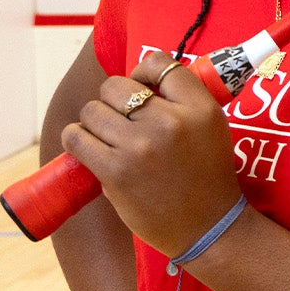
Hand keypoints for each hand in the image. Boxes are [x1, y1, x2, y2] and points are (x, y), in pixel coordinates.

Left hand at [62, 56, 243, 258]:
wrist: (207, 226)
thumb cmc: (207, 175)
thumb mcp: (212, 127)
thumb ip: (183, 100)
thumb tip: (139, 79)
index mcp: (200, 108)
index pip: (159, 63)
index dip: (143, 73)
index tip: (144, 90)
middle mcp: (171, 121)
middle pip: (116, 86)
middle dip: (114, 99)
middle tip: (123, 119)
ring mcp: (140, 146)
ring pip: (92, 110)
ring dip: (94, 121)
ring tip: (107, 137)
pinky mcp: (115, 171)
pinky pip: (77, 137)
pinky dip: (77, 138)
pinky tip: (88, 146)